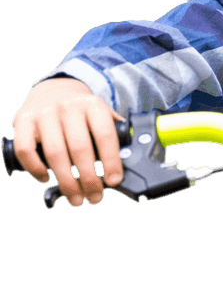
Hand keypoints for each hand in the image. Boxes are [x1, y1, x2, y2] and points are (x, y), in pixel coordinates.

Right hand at [11, 78, 124, 206]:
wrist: (53, 92)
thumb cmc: (82, 114)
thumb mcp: (102, 116)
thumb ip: (116, 134)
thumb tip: (131, 158)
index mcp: (93, 105)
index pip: (105, 135)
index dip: (111, 161)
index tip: (114, 181)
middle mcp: (68, 107)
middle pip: (80, 148)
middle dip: (89, 179)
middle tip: (95, 197)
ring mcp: (44, 113)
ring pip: (54, 153)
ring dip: (67, 182)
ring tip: (76, 199)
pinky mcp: (23, 121)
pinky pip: (26, 150)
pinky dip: (36, 169)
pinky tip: (46, 179)